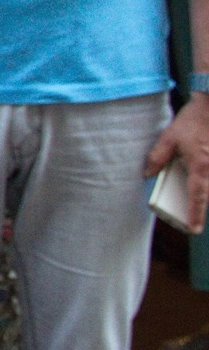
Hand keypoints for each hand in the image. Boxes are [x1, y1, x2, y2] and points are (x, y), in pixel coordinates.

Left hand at [146, 92, 208, 232]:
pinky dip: (206, 181)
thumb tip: (147, 174)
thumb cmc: (193, 120)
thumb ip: (157, 157)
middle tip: (192, 220)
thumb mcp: (169, 138)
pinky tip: (198, 177)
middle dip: (200, 207)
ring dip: (204, 193)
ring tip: (193, 203)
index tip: (194, 228)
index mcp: (200, 166)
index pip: (197, 196)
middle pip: (208, 194)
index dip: (195, 214)